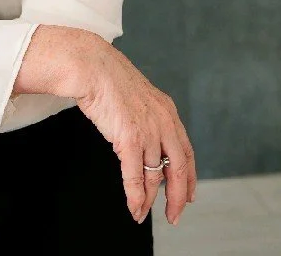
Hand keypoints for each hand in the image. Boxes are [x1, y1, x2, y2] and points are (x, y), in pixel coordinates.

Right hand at [73, 37, 196, 226]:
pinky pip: (135, 175)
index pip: (186, 150)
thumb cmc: (106, 76)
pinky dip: (135, 195)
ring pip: (155, 175)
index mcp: (166, 110)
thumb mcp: (136, 96)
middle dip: (177, 196)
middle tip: (174, 214)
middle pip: (179, 168)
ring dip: (149, 200)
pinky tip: (133, 207)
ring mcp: (148, 130)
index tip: (188, 194)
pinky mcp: (130, 138)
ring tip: (142, 214)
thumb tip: (139, 137)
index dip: (189, 176)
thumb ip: (143, 117)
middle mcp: (163, 121)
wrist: (91, 65)